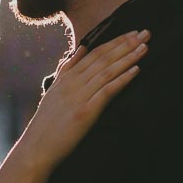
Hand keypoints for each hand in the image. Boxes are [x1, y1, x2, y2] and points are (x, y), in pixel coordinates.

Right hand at [20, 29, 148, 167]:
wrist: (36, 149)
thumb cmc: (46, 124)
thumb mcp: (54, 91)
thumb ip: (67, 69)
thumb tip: (81, 48)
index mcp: (67, 78)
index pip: (95, 53)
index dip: (116, 42)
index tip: (132, 33)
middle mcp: (73, 83)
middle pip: (104, 58)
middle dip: (126, 44)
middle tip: (146, 34)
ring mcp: (79, 97)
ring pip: (107, 71)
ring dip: (128, 58)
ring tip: (145, 48)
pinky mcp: (85, 113)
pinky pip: (107, 91)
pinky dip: (122, 79)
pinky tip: (136, 70)